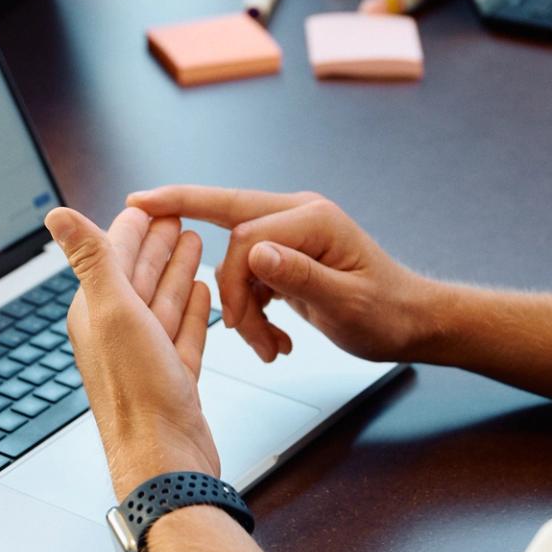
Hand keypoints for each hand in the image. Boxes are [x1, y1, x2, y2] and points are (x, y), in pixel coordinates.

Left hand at [46, 205, 219, 498]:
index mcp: (95, 314)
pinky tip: (201, 292)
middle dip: (157, 244)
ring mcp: (147, 357)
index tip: (152, 204)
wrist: (166, 460)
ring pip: (163, 302)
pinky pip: (183, 333)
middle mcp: (118, 334)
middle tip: (178, 216)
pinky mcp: (174, 378)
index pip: (112, 257)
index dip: (134, 228)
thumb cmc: (139, 394)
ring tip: (193, 244)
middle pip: (139, 276)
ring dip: (176, 271)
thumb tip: (57, 215)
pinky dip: (192, 309)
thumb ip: (91, 259)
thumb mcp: (113, 312)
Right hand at [127, 187, 435, 364]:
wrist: (411, 323)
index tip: (234, 322)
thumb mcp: (346, 303)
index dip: (230, 281)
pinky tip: (273, 338)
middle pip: (228, 209)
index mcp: (315, 219)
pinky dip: (251, 309)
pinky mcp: (289, 255)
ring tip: (267, 347)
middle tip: (139, 204)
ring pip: (237, 256)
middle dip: (184, 211)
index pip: (246, 238)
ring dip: (240, 305)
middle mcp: (300, 215)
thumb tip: (255, 254)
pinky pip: (250, 275)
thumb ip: (300, 277)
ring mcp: (293, 233)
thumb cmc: (389, 314)